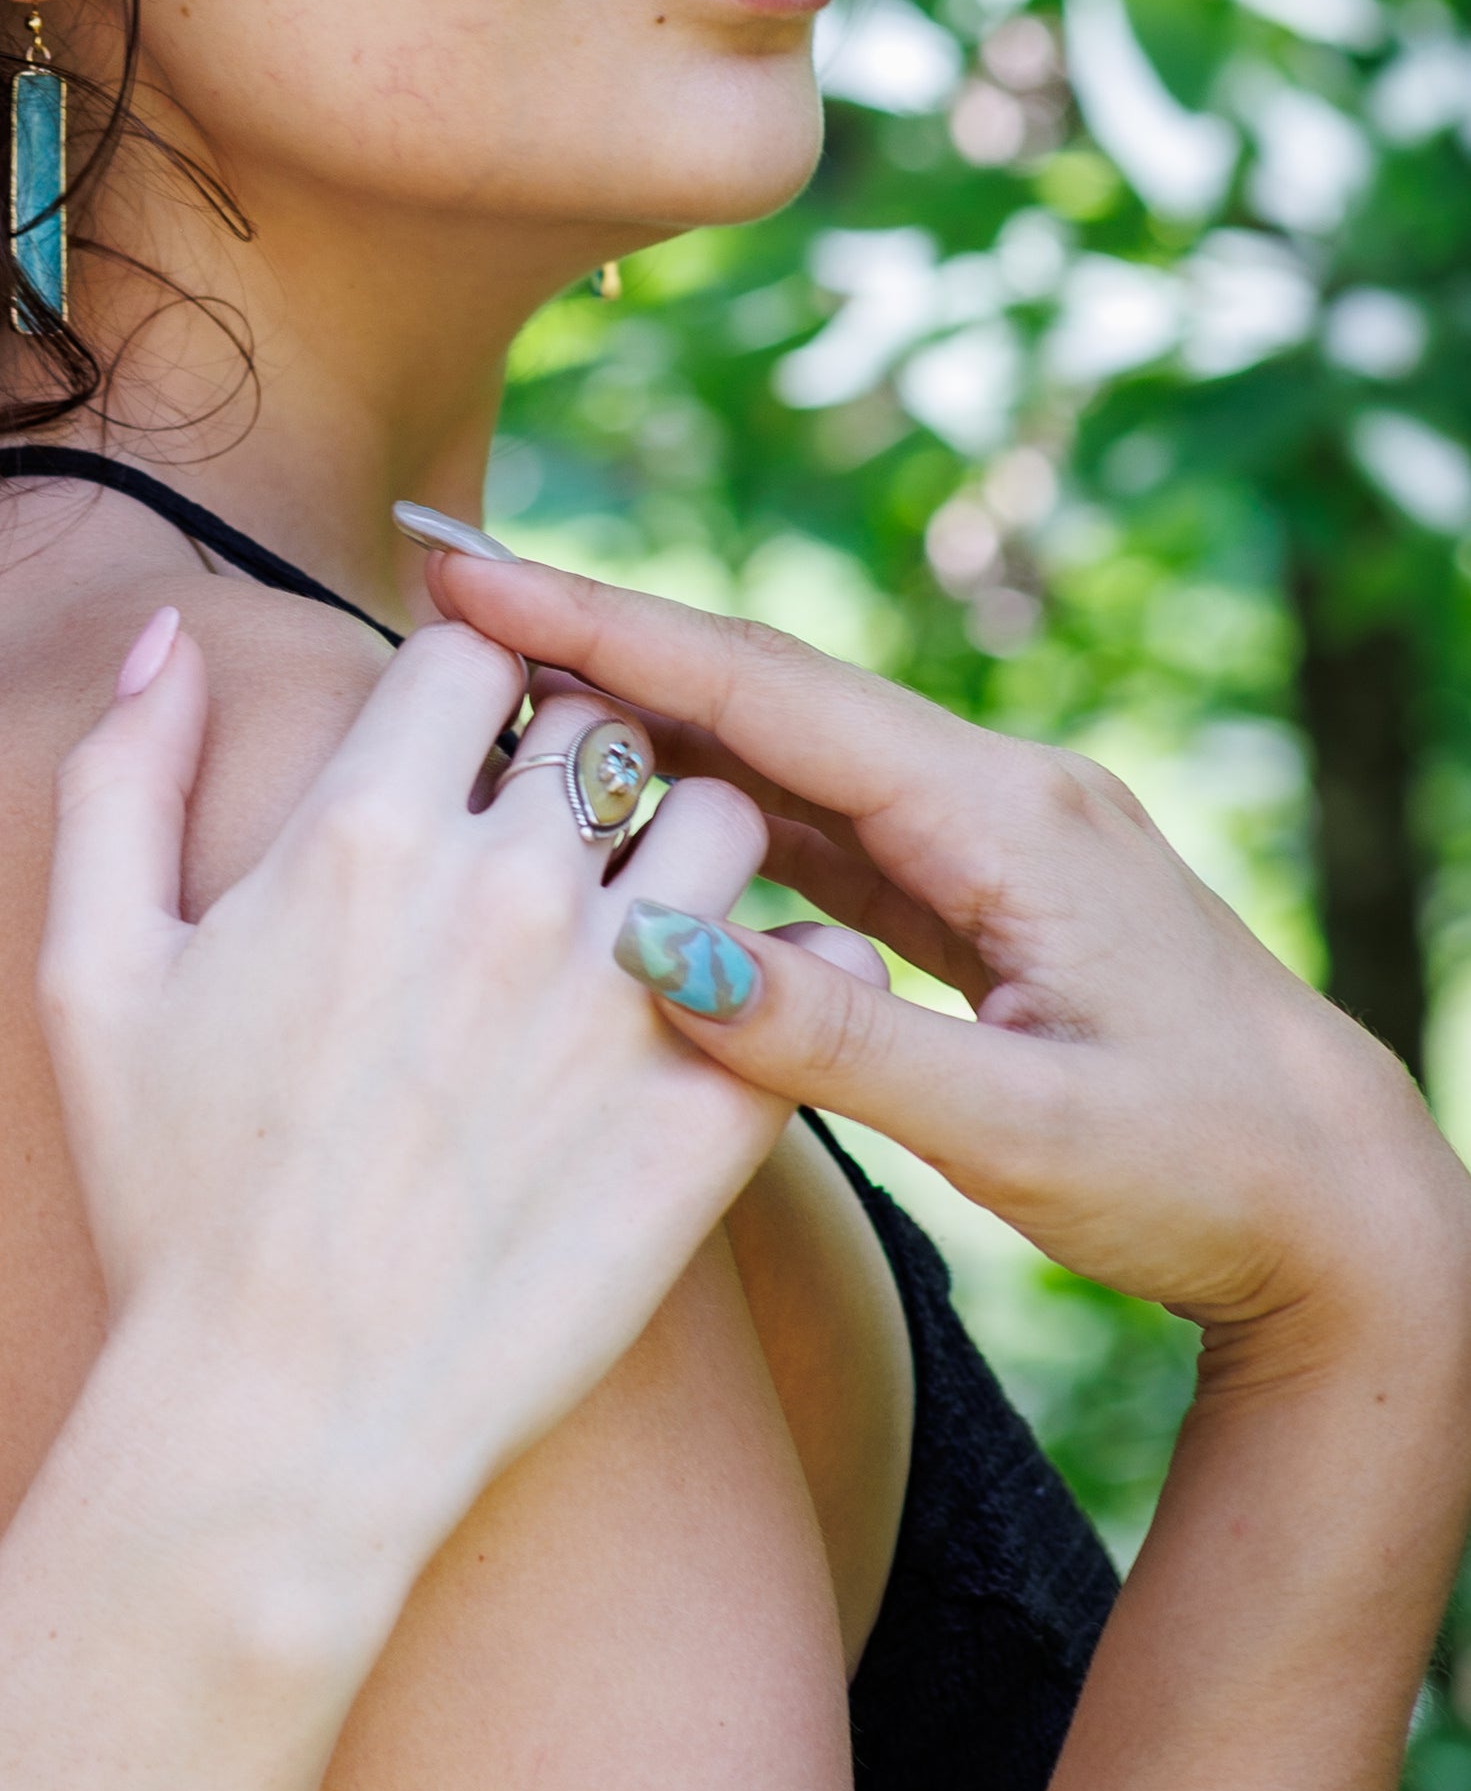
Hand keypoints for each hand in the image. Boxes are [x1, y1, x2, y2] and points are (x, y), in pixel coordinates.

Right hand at [38, 609, 787, 1576]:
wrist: (286, 1420)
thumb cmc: (171, 1202)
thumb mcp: (94, 971)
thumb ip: (120, 776)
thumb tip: (165, 633)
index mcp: (359, 833)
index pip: (468, 660)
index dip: (458, 696)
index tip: (447, 768)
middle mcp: (506, 890)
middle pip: (597, 728)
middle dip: (569, 763)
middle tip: (538, 847)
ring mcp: (621, 999)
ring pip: (722, 820)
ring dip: (683, 845)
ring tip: (635, 919)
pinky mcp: (710, 1110)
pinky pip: (813, 963)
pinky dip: (788, 963)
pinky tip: (723, 1007)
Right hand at [413, 538, 1470, 1361]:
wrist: (1348, 1220)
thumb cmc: (1203, 1177)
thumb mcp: (1018, 1130)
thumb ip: (830, 1044)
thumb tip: (650, 944)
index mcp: (1004, 815)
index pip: (768, 691)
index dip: (606, 628)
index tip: (469, 570)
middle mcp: (996, 793)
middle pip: (763, 693)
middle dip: (601, 638)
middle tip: (442, 585)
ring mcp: (992, 841)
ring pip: (785, 756)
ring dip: (648, 718)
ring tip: (495, 684)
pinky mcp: (983, 899)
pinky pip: (821, 824)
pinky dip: (713, 803)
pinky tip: (624, 804)